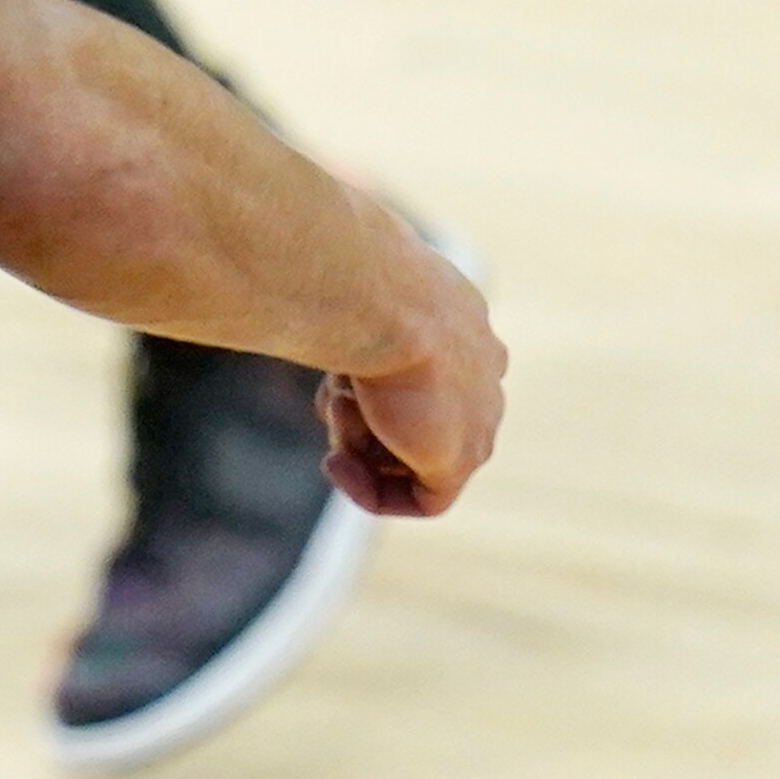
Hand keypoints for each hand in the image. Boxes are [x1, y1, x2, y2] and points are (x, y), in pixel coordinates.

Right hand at [317, 262, 505, 516]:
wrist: (387, 299)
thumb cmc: (359, 279)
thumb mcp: (354, 286)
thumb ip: (351, 309)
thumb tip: (298, 295)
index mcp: (464, 325)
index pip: (424, 374)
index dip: (370, 382)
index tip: (335, 377)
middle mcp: (481, 372)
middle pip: (414, 415)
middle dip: (363, 416)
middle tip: (330, 402)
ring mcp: (478, 418)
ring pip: (409, 451)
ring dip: (357, 439)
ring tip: (336, 407)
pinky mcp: (461, 458)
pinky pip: (421, 499)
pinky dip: (372, 492)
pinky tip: (336, 465)